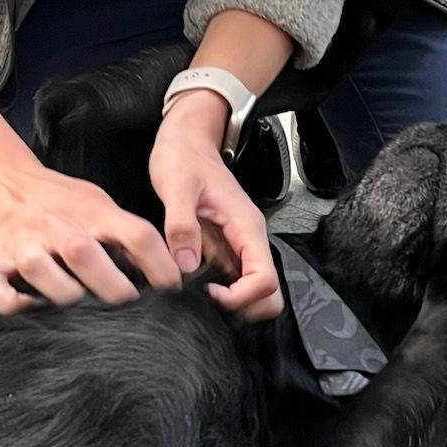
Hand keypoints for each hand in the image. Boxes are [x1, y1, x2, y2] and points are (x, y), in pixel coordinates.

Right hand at [0, 165, 179, 315]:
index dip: (161, 266)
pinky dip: (12, 303)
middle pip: (85, 254)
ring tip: (80, 305)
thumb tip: (162, 271)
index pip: (137, 235)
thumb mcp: (97, 204)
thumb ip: (125, 234)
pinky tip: (31, 306)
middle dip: (113, 287)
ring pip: (40, 271)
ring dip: (64, 294)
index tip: (172, 288)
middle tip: (126, 302)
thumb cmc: (57, 200)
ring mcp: (20, 243)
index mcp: (90, 212)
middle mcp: (55, 226)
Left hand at [149, 96, 282, 321]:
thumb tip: (187, 264)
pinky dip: (220, 290)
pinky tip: (193, 283)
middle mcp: (248, 238)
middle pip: (269, 293)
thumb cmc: (184, 156)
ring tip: (197, 292)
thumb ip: (181, 225)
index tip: (210, 293)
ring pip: (253, 289)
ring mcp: (238, 244)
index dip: (240, 296)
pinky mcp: (224, 246)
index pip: (265, 279)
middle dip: (244, 307)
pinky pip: (233, 278)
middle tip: (208, 300)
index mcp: (246, 226)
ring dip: (232, 301)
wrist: (186, 139)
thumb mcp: (177, 186)